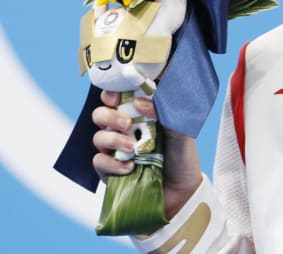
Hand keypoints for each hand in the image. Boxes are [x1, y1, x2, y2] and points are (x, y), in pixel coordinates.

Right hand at [92, 90, 202, 217]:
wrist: (182, 192)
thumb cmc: (182, 156)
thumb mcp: (181, 131)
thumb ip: (164, 112)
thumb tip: (139, 102)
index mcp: (140, 114)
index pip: (118, 96)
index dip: (112, 92)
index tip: (117, 96)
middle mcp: (124, 129)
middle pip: (100, 114)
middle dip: (110, 116)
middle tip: (128, 123)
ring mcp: (116, 150)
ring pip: (98, 137)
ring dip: (113, 139)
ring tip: (132, 147)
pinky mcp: (110, 171)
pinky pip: (99, 162)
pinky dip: (112, 163)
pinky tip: (130, 167)